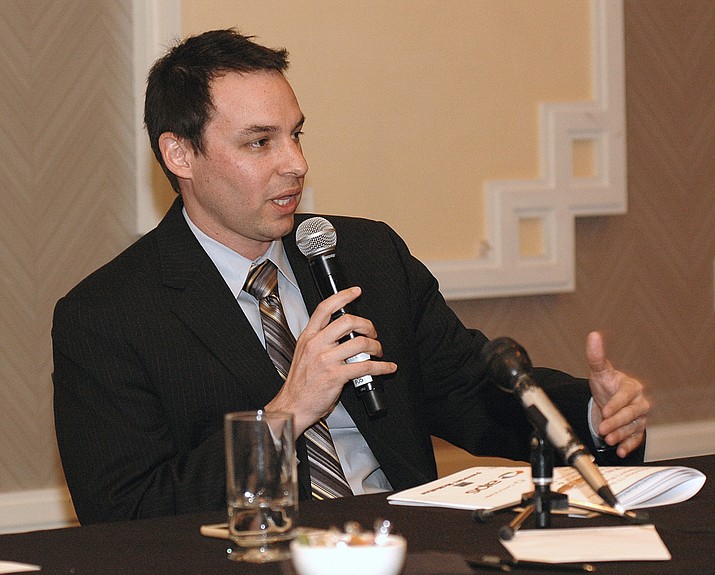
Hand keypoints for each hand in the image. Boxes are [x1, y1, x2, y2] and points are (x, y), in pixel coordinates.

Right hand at [266, 287, 396, 435]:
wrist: (293, 405)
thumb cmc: (301, 383)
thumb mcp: (304, 353)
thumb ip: (320, 340)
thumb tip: (342, 332)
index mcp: (308, 337)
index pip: (325, 308)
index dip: (342, 297)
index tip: (355, 292)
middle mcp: (316, 345)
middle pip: (347, 321)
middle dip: (367, 325)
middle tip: (372, 332)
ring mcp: (325, 360)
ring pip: (360, 343)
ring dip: (376, 346)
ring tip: (378, 351)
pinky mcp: (336, 376)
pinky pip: (366, 366)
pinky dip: (382, 367)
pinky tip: (387, 367)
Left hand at [586, 331, 649, 457]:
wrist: (609, 399)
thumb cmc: (606, 384)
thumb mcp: (599, 371)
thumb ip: (596, 356)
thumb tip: (593, 336)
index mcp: (631, 387)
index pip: (626, 396)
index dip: (616, 404)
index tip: (605, 410)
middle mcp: (639, 402)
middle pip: (631, 414)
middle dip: (617, 422)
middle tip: (603, 429)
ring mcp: (640, 417)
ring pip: (633, 427)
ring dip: (621, 435)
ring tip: (608, 440)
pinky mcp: (638, 430)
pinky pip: (637, 439)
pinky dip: (628, 445)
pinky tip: (620, 450)